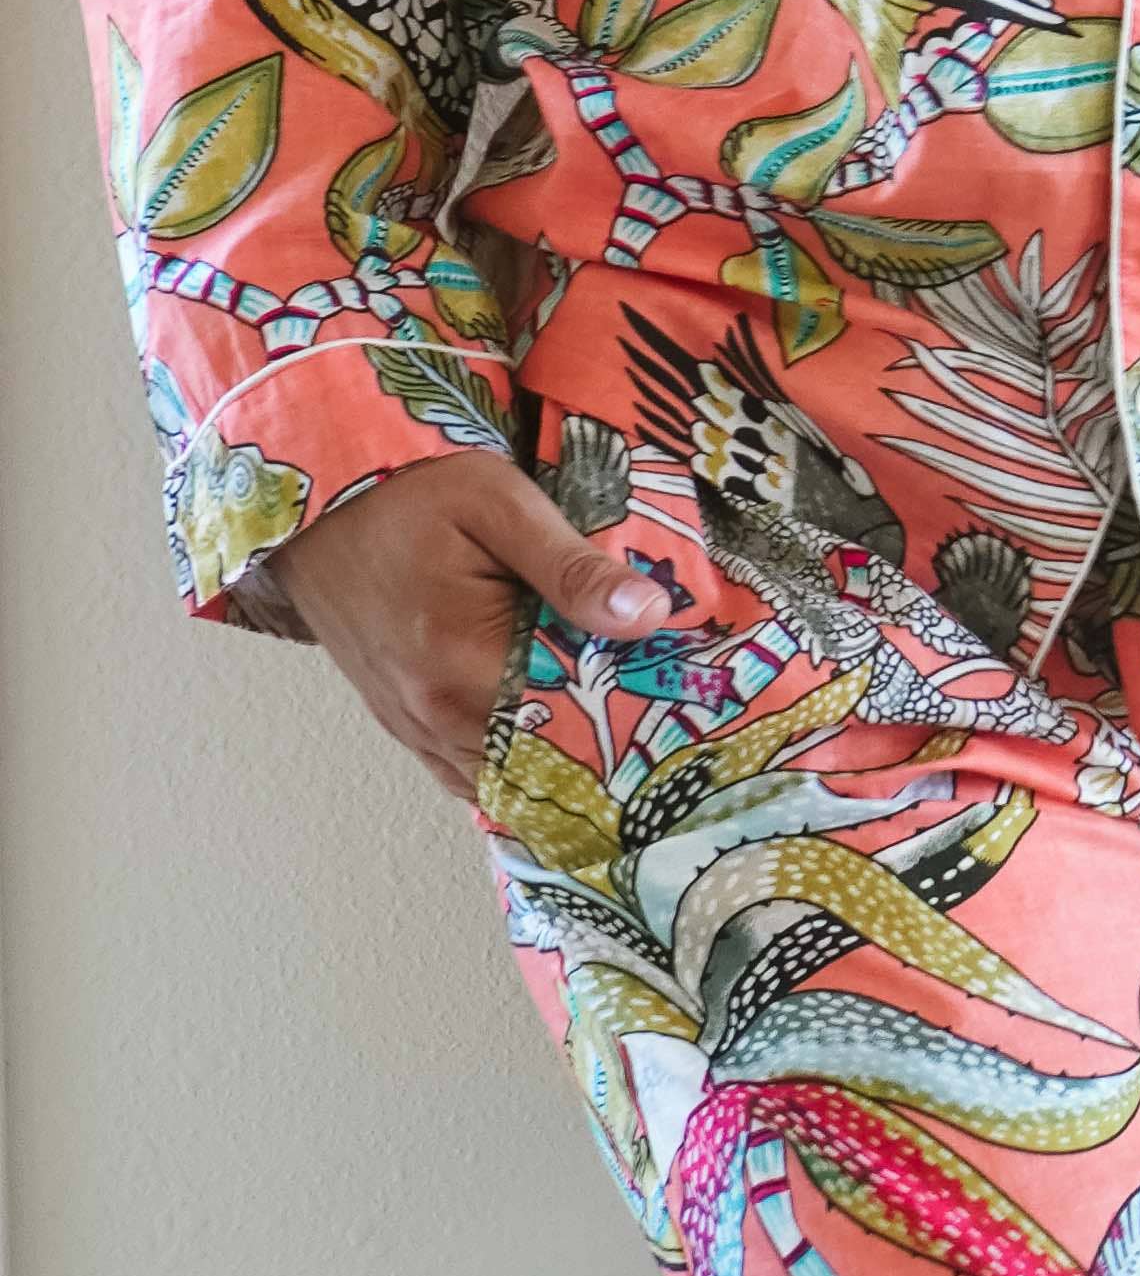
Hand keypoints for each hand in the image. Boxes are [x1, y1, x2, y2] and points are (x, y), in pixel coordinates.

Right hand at [273, 454, 676, 789]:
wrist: (318, 509)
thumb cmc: (407, 496)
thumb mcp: (498, 502)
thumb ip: (572, 567)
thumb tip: (648, 615)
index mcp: (461, 664)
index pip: (572, 724)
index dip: (635, 720)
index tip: (685, 710)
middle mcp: (433, 714)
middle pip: (543, 764)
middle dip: (607, 751)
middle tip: (666, 729)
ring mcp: (413, 727)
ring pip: (506, 779)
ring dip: (561, 765)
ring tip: (623, 738)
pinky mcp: (402, 724)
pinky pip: (468, 774)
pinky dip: (514, 767)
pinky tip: (555, 748)